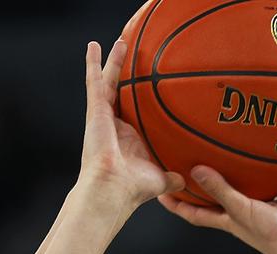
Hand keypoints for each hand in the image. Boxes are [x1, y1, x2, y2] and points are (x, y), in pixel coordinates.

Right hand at [79, 40, 183, 208]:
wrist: (113, 189)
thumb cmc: (133, 190)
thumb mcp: (160, 179)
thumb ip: (171, 177)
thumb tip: (184, 180)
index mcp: (127, 137)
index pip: (133, 110)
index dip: (138, 95)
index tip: (146, 82)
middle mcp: (113, 125)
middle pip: (120, 91)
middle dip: (125, 72)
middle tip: (131, 53)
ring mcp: (102, 117)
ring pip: (108, 82)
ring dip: (113, 61)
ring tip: (120, 41)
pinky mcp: (95, 112)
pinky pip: (94, 83)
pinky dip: (92, 64)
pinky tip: (93, 46)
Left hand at [159, 166, 276, 253]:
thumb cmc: (272, 236)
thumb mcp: (241, 210)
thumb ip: (221, 190)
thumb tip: (196, 170)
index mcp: (232, 219)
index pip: (198, 213)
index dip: (179, 205)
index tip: (161, 192)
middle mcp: (251, 212)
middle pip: (228, 193)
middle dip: (216, 178)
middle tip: (202, 156)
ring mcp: (275, 206)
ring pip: (263, 183)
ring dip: (257, 169)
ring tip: (248, 145)